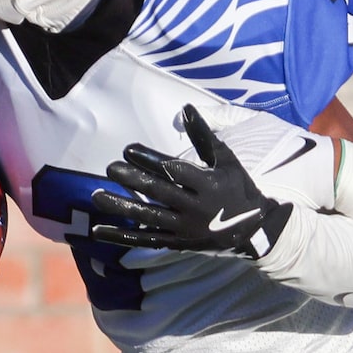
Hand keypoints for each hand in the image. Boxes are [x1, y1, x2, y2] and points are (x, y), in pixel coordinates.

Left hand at [90, 107, 294, 257]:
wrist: (254, 230)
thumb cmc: (238, 189)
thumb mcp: (226, 160)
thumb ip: (204, 136)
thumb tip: (186, 107)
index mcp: (209, 185)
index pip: (175, 170)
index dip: (151, 160)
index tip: (128, 148)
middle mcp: (196, 208)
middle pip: (160, 193)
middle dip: (134, 181)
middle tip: (111, 168)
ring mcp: (185, 229)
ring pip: (150, 217)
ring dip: (123, 208)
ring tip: (97, 196)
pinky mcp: (178, 244)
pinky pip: (146, 240)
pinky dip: (122, 236)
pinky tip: (98, 230)